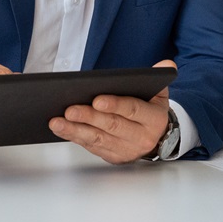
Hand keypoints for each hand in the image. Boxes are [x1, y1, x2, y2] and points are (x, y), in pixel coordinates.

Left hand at [49, 59, 174, 163]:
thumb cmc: (151, 111)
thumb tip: (165, 64)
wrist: (158, 139)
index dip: (115, 105)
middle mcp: (141, 138)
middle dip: (89, 117)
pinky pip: (92, 147)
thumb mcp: (160, 93)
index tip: (96, 100)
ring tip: (57, 121)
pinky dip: (75, 137)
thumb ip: (159, 77)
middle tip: (70, 109)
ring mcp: (126, 150)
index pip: (133, 111)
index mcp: (154, 119)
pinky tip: (61, 129)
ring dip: (75, 130)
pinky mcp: (113, 157)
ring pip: (98, 139)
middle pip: (112, 126)